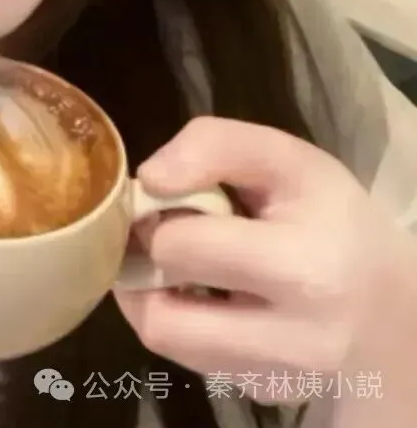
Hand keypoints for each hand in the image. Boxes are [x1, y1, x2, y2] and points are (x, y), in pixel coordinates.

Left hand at [114, 117, 416, 407]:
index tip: (174, 203)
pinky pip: (193, 361)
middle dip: (152, 267)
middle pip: (161, 317)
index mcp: (304, 270)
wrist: (393, 303)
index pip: (179, 248)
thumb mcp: (285, 158)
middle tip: (169, 238)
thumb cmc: (332, 218)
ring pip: (167, 344)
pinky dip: (186, 326)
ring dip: (156, 299)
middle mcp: (295, 342)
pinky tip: (214, 298)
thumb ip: (213, 146)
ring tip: (183, 267)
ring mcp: (280, 379)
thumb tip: (149, 179)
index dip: (160, 218)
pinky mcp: (268, 394)